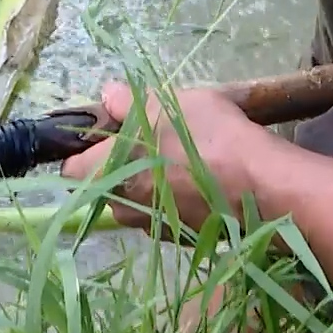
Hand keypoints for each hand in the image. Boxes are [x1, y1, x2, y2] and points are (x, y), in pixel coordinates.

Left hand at [58, 81, 287, 234]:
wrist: (261, 187)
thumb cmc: (207, 138)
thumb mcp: (167, 104)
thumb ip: (129, 103)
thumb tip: (108, 96)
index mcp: (107, 173)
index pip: (71, 168)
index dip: (84, 148)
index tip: (107, 132)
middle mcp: (123, 207)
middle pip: (104, 184)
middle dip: (121, 163)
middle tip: (151, 136)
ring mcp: (153, 227)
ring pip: (138, 199)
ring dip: (150, 179)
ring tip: (180, 155)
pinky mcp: (181, 237)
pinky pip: (165, 212)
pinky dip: (175, 196)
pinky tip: (200, 177)